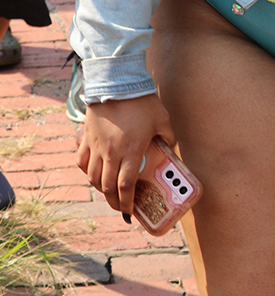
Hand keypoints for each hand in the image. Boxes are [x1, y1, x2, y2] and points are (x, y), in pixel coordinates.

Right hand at [77, 94, 175, 218]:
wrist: (116, 82)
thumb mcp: (163, 120)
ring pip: (93, 177)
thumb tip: (172, 148)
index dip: (127, 203)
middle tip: (121, 207)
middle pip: (107, 188)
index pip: (126, 187)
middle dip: (114, 202)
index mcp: (131, 151)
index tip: (130, 212)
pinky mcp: (86, 137)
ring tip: (108, 193)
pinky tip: (93, 173)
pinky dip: (86, 171)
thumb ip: (169, 137)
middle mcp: (111, 153)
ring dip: (100, 189)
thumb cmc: (142, 101)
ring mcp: (96, 146)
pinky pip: (81, 161)